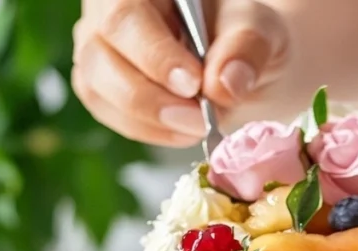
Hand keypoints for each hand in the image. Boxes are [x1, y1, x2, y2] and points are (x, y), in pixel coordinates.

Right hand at [72, 0, 289, 146]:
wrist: (240, 66)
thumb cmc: (243, 38)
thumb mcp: (261, 32)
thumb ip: (247, 48)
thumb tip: (224, 84)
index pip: (127, 14)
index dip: (155, 54)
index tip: (193, 85)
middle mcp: (109, 9)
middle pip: (99, 52)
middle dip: (150, 96)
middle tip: (199, 119)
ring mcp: (99, 47)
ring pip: (96, 86)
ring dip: (149, 118)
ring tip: (198, 125)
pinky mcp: (101, 84)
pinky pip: (107, 112)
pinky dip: (148, 130)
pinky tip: (184, 131)